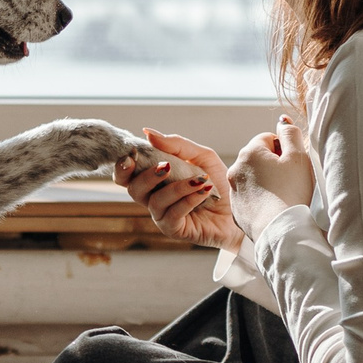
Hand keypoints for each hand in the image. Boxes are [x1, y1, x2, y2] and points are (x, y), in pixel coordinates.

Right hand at [112, 128, 240, 250]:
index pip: (126, 174)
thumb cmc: (219, 182)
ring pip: (155, 201)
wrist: (241, 208)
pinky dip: (188, 199)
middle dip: (146, 176)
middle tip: (165, 167)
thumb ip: (176, 145)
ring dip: (177, 187)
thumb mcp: (202, 157)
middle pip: (132, 189)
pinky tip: (204, 191)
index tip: (131, 154)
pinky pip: (172, 214)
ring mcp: (163, 215)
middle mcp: (154, 198)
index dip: (122, 166)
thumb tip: (148, 132)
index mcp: (154, 179)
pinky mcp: (175, 230)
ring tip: (200, 179)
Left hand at [228, 115, 315, 230]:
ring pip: (252, 177)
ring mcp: (233, 190)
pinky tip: (273, 207)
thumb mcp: (298, 157)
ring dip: (265, 181)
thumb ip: (291, 134)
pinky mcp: (236, 209)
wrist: (280, 230)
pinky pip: (250, 197)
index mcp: (249, 152)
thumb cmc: (291, 192)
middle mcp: (235, 169)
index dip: (284, 149)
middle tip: (289, 180)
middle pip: (258, 157)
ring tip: (282, 195)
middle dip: (273, 165)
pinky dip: (260, 198)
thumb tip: (283, 121)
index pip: (268, 138)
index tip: (291, 165)